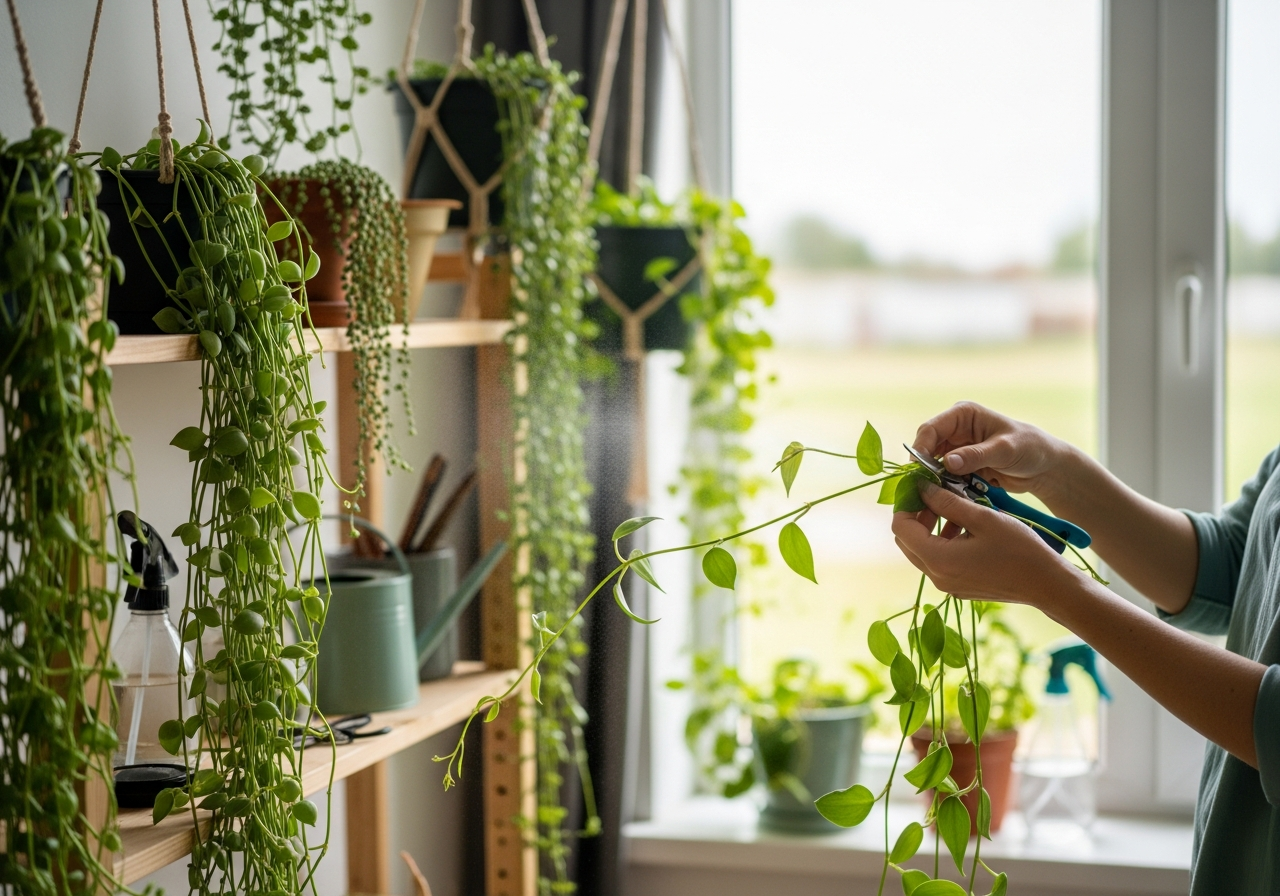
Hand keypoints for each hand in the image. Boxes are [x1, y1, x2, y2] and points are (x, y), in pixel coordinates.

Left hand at [892, 481, 1080, 607]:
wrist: (1047, 584)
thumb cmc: (1019, 549)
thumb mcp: (981, 517)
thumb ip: (946, 502)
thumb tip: (922, 487)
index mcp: (938, 560)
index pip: (900, 528)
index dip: (905, 504)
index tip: (918, 487)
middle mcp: (936, 577)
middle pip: (907, 541)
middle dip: (916, 515)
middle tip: (935, 495)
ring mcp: (947, 585)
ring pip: (923, 551)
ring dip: (931, 527)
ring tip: (953, 508)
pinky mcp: (959, 587)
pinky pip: (939, 562)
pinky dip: (943, 542)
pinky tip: (964, 528)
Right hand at [912, 401, 1068, 495]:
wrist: (1045, 467)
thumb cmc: (1030, 448)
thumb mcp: (1004, 450)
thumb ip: (976, 455)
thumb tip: (947, 462)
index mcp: (963, 415)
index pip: (931, 429)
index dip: (921, 448)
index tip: (919, 471)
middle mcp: (956, 429)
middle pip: (928, 447)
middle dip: (925, 467)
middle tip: (924, 488)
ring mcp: (958, 448)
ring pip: (933, 464)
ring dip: (934, 479)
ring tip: (936, 495)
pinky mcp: (962, 466)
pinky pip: (945, 477)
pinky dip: (945, 487)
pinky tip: (948, 497)